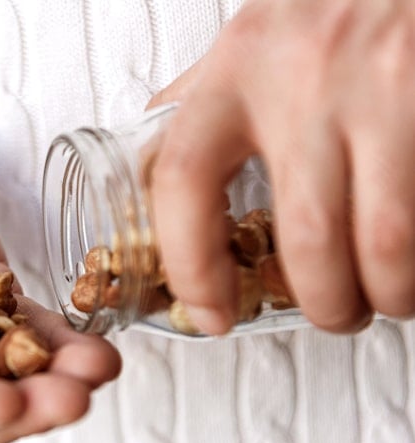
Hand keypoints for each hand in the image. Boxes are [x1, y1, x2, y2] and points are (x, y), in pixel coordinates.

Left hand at [145, 0, 414, 334]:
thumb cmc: (330, 4)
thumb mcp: (252, 40)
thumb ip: (203, 102)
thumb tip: (156, 166)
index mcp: (237, 68)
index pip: (182, 179)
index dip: (191, 265)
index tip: (211, 310)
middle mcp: (304, 78)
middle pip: (303, 237)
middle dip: (323, 303)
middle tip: (332, 312)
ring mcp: (381, 87)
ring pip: (382, 241)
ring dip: (385, 292)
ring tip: (385, 296)